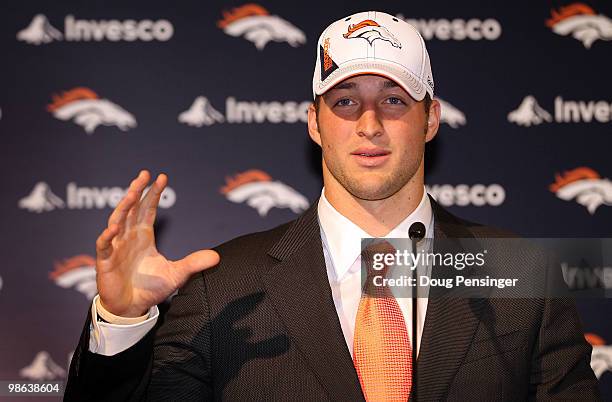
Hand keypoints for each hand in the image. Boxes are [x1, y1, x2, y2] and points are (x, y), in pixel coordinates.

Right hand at [95, 170, 219, 316]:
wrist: (132, 307)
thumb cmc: (151, 288)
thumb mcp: (177, 274)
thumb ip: (194, 263)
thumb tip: (217, 257)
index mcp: (144, 236)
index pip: (148, 209)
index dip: (154, 194)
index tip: (161, 177)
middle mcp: (129, 237)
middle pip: (131, 208)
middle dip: (137, 190)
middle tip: (144, 174)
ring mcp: (116, 247)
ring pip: (117, 221)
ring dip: (123, 207)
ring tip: (132, 194)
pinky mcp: (105, 261)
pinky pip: (104, 245)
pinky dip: (108, 236)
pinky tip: (114, 228)